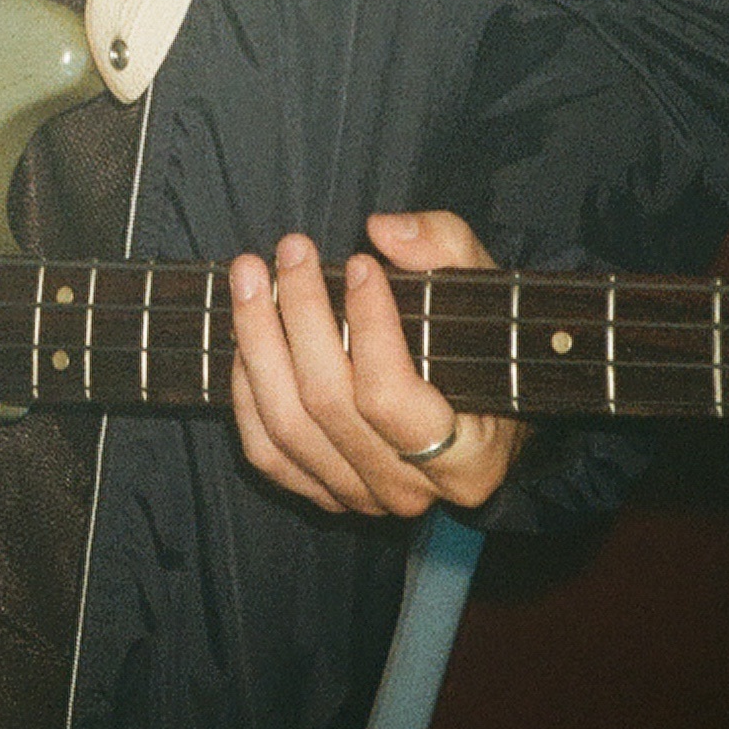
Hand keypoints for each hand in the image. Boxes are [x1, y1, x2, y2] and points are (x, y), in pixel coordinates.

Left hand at [226, 210, 523, 517]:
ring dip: (258, 342)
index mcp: (468, 459)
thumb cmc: (478, 340)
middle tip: (291, 248)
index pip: (391, 396)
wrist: (467, 405)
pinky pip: (266, 451)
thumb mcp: (482, 285)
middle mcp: (409, 491)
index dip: (368, 325)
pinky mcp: (321, 491)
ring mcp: (360, 497)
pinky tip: (246, 336)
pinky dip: (245, 392)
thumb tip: (383, 231)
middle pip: (328, 403)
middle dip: (301, 313)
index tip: (358, 262)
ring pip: (287, 425)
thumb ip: (445, 248)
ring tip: (250, 276)